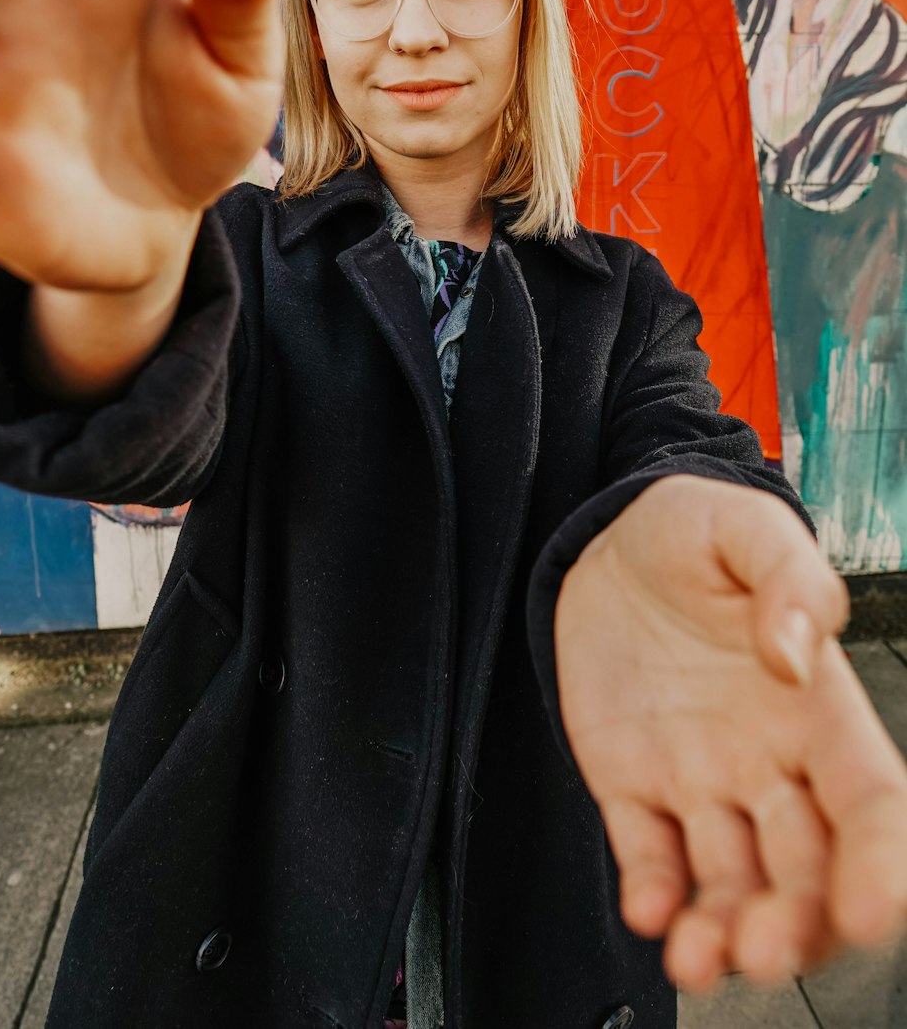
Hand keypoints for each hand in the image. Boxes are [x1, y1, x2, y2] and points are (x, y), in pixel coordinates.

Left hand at [553, 475, 906, 992]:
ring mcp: (700, 779)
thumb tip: (796, 652)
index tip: (873, 914)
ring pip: (730, 882)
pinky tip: (647, 908)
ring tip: (698, 958)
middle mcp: (769, 760)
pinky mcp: (630, 783)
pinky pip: (648, 854)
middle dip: (796, 923)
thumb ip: (789, 579)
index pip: (870, 804)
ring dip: (723, 931)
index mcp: (816, 707)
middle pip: (806, 869)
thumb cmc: (693, 530)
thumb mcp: (746, 528)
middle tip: (765, 950)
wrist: (607, 536)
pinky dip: (652, 892)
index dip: (881, 865)